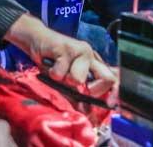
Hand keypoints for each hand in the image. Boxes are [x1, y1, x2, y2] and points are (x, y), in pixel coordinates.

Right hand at [3, 14, 117, 101]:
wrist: (36, 40)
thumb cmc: (52, 61)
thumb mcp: (66, 81)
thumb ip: (77, 96)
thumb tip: (86, 112)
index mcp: (94, 63)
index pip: (114, 78)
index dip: (115, 93)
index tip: (109, 104)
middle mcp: (90, 55)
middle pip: (107, 79)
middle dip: (91, 89)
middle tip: (75, 85)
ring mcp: (80, 50)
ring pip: (78, 79)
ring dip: (64, 80)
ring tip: (58, 71)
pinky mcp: (66, 48)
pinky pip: (60, 72)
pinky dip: (52, 73)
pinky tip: (50, 64)